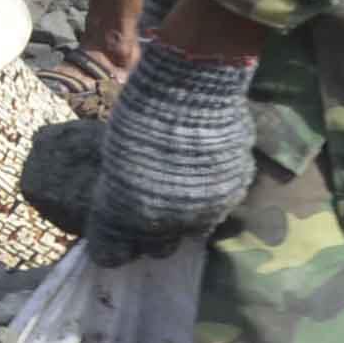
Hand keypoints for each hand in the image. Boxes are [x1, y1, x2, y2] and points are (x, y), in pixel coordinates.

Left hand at [90, 42, 256, 259]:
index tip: (114, 237)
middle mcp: (164, 222)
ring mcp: (202, 210)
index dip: (112, 247)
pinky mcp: (232, 193)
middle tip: (151, 210)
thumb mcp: (115, 154)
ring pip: (192, 230)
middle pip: (157, 249)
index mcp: (125, 213)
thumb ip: (122, 188)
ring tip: (183, 187)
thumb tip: (127, 200)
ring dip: (185, 216)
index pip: (111, 254)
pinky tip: (208, 168)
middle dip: (152, 235)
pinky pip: (220, 205)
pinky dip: (212, 194)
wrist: (191, 88)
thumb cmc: (140, 112)